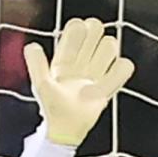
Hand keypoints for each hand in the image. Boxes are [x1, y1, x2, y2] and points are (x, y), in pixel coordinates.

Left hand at [22, 14, 136, 146]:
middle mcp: (82, 59)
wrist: (67, 129)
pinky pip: (125, 66)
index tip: (70, 50)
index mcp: (65, 56)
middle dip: (93, 36)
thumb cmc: (52, 107)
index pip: (76, 27)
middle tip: (84, 58)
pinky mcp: (109, 84)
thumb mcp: (41, 85)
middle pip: (97, 28)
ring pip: (111, 43)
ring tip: (92, 77)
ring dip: (105, 55)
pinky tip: (104, 86)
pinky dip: (120, 71)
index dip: (77, 30)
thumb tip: (32, 46)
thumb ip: (36, 65)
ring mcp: (97, 70)